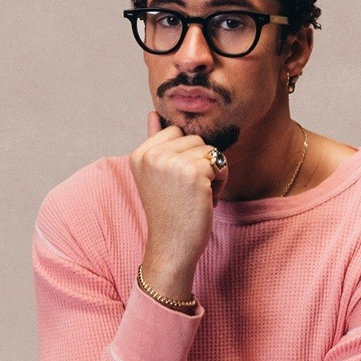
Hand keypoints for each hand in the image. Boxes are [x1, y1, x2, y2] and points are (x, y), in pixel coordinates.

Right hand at [129, 112, 227, 302]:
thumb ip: (154, 142)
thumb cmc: (168, 212)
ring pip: (208, 149)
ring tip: (196, 195)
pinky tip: (206, 200)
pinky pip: (220, 162)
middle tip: (187, 191)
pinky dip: (221, 181)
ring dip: (211, 172)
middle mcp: (152, 155)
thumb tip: (153, 113)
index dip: (183, 156)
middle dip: (199, 163)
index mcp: (140, 154)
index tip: (175, 182)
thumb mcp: (155, 175)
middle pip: (194, 138)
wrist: (171, 247)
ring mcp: (171, 163)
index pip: (175, 132)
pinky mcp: (194, 172)